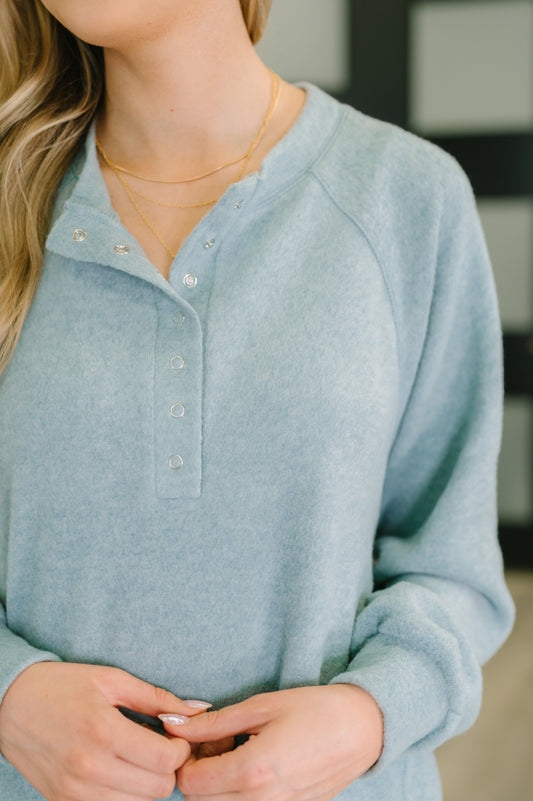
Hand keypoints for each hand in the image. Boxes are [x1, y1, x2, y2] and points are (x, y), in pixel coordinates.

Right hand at [0, 662, 205, 800]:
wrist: (9, 704)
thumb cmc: (63, 686)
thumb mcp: (112, 680)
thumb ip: (157, 698)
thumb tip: (199, 709)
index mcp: (104, 731)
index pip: (166, 761)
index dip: (181, 748)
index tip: (173, 734)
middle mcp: (89, 768)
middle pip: (158, 789)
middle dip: (168, 768)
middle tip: (160, 746)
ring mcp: (75, 792)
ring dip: (147, 784)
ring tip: (138, 757)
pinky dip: (124, 795)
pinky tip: (119, 770)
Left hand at [160, 684, 383, 800]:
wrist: (362, 729)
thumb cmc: (313, 710)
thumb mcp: (260, 707)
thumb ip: (212, 722)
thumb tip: (172, 723)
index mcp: (251, 772)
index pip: (189, 783)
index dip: (185, 758)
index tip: (200, 736)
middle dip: (199, 773)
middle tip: (217, 742)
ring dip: (217, 786)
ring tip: (237, 752)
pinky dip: (238, 793)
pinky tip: (254, 765)